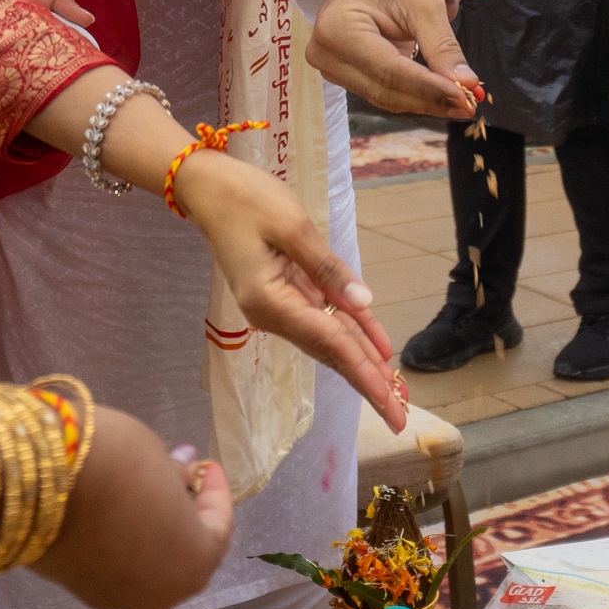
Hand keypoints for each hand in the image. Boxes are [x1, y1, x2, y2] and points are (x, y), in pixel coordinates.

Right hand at [29, 406, 238, 608]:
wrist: (33, 485)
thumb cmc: (115, 464)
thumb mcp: (156, 457)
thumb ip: (176, 476)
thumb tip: (184, 474)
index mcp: (195, 564)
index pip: (218, 527)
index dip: (214, 490)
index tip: (205, 464)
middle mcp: (164, 595)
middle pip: (185, 553)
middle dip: (185, 515)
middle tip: (178, 478)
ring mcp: (121, 601)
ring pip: (150, 566)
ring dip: (153, 533)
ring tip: (143, 493)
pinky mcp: (83, 595)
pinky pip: (118, 570)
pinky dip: (123, 545)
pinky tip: (114, 515)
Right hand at [169, 148, 405, 428]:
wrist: (208, 188)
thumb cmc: (247, 199)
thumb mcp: (293, 228)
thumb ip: (329, 269)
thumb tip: (363, 304)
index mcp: (271, 302)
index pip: (330, 342)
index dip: (365, 372)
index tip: (390, 402)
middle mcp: (273, 314)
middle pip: (331, 352)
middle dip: (368, 383)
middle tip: (400, 420)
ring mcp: (278, 307)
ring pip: (330, 341)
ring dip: (363, 365)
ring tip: (395, 394)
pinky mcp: (283, 295)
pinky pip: (324, 319)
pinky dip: (351, 333)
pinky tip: (378, 350)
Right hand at [314, 0, 481, 118]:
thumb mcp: (424, 2)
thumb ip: (443, 46)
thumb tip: (466, 83)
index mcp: (339, 29)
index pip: (390, 71)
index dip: (429, 88)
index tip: (465, 97)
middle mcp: (326, 53)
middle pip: (385, 90)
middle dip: (430, 100)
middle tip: (469, 105)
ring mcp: (331, 66)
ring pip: (384, 96)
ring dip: (424, 102)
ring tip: (460, 103)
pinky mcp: (344, 73)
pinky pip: (381, 90)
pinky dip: (413, 94)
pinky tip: (441, 96)